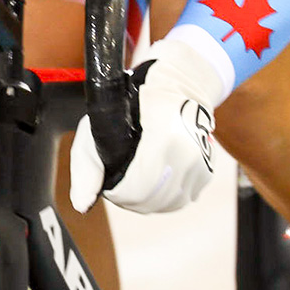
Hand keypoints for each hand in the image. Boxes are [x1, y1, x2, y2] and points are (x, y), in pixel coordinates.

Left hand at [69, 37, 221, 213]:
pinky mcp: (208, 170)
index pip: (136, 189)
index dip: (116, 193)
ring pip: (168, 204)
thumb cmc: (132, 100)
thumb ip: (87, 167)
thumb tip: (82, 205)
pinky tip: (156, 178)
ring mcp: (201, 163)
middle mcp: (188, 153)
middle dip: (130, 197)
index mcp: (163, 136)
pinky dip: (167, 195)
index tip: (109, 181)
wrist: (177, 83)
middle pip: (151, 201)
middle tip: (120, 181)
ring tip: (137, 178)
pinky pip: (183, 199)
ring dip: (149, 199)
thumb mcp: (99, 124)